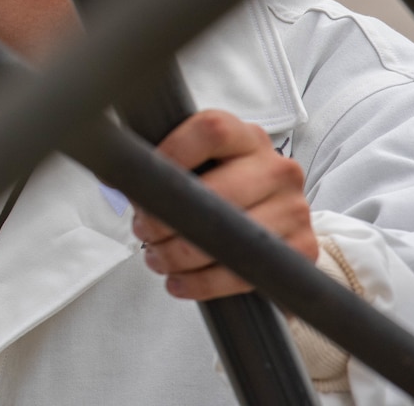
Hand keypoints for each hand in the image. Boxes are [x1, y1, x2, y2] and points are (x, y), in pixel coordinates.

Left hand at [131, 109, 316, 299]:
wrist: (270, 229)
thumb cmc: (218, 190)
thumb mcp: (193, 168)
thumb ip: (160, 165)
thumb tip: (112, 171)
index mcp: (245, 136)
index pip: (211, 130)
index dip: (171, 153)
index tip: (144, 179)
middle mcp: (277, 166)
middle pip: (220, 190)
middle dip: (171, 217)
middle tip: (143, 230)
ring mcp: (295, 208)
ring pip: (233, 236)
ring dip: (182, 254)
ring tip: (156, 258)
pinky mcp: (302, 249)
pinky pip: (246, 271)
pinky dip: (205, 282)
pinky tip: (179, 281)